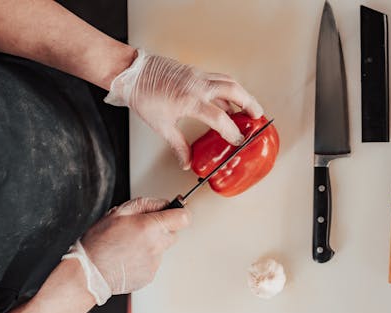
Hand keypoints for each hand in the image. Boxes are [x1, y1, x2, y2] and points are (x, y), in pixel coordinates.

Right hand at [63, 197, 190, 303]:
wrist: (89, 273)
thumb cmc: (99, 242)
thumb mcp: (118, 212)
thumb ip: (146, 204)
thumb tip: (164, 203)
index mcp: (150, 227)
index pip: (183, 217)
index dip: (178, 213)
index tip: (172, 213)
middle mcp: (156, 246)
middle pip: (173, 233)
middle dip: (161, 229)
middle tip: (141, 230)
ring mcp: (154, 263)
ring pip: (162, 248)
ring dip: (152, 245)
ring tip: (130, 246)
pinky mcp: (150, 275)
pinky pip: (154, 263)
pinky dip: (145, 259)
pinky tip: (128, 258)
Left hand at [104, 49, 263, 169]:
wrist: (133, 73)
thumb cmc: (144, 96)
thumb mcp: (161, 126)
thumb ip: (178, 145)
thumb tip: (186, 162)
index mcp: (190, 101)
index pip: (220, 118)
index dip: (232, 131)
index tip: (238, 140)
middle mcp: (198, 86)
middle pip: (234, 91)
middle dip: (250, 104)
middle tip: (258, 117)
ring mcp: (197, 77)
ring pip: (228, 82)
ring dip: (241, 94)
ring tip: (247, 108)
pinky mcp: (195, 72)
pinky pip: (217, 79)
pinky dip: (227, 89)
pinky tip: (226, 100)